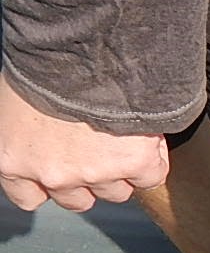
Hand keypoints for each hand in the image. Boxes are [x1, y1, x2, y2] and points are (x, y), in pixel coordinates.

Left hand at [0, 73, 169, 211]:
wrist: (80, 51)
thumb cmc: (39, 64)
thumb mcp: (15, 102)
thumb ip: (27, 130)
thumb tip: (43, 131)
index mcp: (14, 161)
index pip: (30, 197)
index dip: (48, 184)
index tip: (58, 168)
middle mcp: (54, 176)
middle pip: (78, 201)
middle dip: (87, 180)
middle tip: (95, 150)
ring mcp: (96, 174)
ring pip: (116, 192)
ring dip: (121, 170)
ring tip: (122, 137)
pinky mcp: (135, 164)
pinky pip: (152, 176)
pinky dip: (152, 161)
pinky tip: (145, 139)